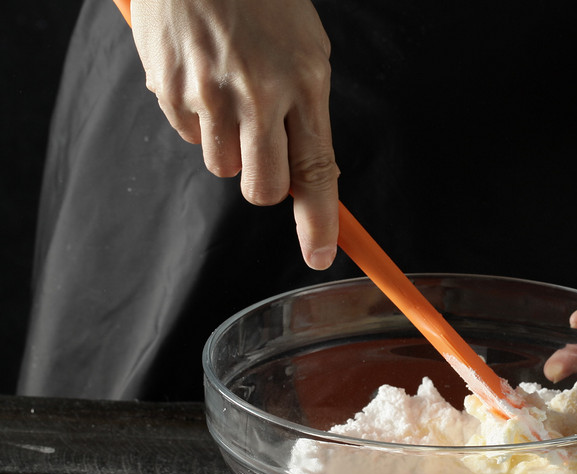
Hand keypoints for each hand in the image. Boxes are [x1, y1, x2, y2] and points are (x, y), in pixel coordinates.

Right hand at [130, 0, 338, 268]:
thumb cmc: (262, 1)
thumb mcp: (305, 50)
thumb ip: (307, 113)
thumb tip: (304, 176)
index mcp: (303, 82)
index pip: (315, 171)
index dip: (317, 222)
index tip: (320, 254)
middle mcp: (257, 93)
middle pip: (263, 188)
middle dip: (267, 187)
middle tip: (266, 154)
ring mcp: (208, 92)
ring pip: (222, 166)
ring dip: (230, 147)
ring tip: (230, 95)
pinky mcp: (167, 87)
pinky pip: (187, 134)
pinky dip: (197, 119)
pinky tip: (202, 77)